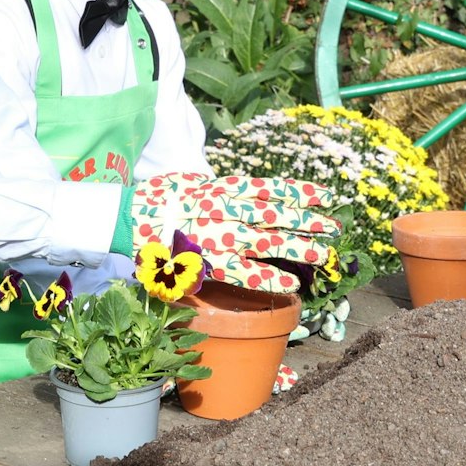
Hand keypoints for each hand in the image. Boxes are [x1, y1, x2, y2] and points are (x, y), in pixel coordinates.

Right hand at [131, 173, 338, 294]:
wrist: (130, 219)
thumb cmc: (160, 200)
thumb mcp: (192, 181)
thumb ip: (220, 187)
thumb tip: (243, 191)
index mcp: (225, 188)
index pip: (273, 189)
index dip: (302, 192)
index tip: (326, 195)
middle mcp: (229, 211)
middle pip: (280, 216)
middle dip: (311, 221)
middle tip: (335, 227)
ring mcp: (222, 238)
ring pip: (272, 243)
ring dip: (302, 249)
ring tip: (326, 254)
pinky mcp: (212, 264)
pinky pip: (249, 275)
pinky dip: (272, 280)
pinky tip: (292, 284)